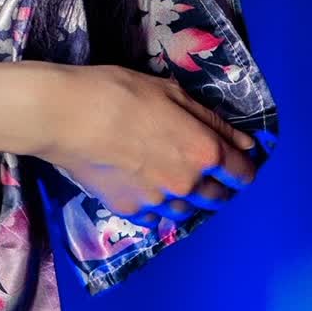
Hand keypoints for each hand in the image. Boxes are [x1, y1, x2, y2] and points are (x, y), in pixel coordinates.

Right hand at [34, 64, 261, 223]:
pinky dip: (156, 207)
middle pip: (218, 198)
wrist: (66, 116)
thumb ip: (211, 120)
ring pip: (187, 211)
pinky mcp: (128, 210)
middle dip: (219, 186)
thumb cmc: (120, 93)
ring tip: (174, 181)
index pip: (242, 172)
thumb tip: (244, 142)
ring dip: (189, 199)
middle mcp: (187, 183)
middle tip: (205, 170)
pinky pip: (154, 217)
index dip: (244, 166)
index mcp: (203, 151)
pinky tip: (145, 190)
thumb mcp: (171, 93)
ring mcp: (157, 201)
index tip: (237, 161)